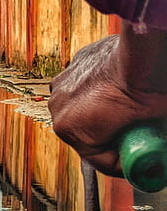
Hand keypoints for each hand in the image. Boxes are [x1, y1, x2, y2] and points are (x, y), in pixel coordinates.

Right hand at [49, 24, 166, 175]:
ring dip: (103, 112)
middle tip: (139, 131)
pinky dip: (100, 90)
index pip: (100, 159)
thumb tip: (153, 158)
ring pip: (84, 109)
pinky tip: (121, 86)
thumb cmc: (146, 90)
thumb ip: (140, 148)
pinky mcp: (75, 64)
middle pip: (87, 134)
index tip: (142, 156)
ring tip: (130, 107)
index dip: (125, 160)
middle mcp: (58, 106)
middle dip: (111, 135)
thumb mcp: (148, 133)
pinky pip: (86, 87)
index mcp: (69, 128)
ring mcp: (63, 83)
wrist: (147, 50)